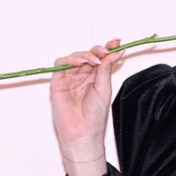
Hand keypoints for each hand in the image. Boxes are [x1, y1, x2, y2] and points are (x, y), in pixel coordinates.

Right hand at [49, 38, 124, 156]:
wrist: (83, 133)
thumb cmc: (95, 116)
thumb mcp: (104, 89)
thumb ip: (105, 70)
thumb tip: (114, 52)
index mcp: (95, 77)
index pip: (101, 57)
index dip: (108, 48)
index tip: (117, 42)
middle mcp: (82, 75)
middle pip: (89, 54)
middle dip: (98, 49)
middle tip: (106, 50)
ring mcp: (70, 77)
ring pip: (75, 56)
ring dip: (85, 54)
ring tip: (94, 60)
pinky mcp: (58, 81)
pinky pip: (60, 64)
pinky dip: (70, 59)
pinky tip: (81, 62)